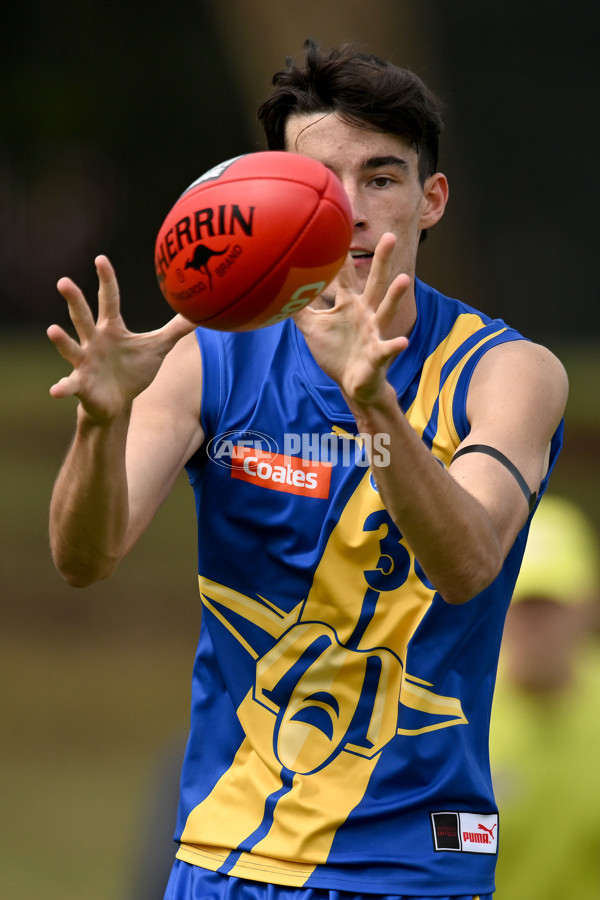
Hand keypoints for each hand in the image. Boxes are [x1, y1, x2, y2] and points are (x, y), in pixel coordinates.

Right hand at [47, 255, 195, 422]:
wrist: (118, 403)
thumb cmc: (133, 372)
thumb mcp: (157, 348)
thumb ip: (175, 330)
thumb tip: (198, 314)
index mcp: (111, 329)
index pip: (109, 300)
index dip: (106, 280)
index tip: (100, 259)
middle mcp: (93, 341)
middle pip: (82, 317)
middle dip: (74, 300)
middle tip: (64, 281)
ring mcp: (84, 362)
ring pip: (71, 348)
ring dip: (62, 340)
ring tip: (52, 330)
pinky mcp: (81, 384)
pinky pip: (70, 384)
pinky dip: (62, 387)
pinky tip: (56, 390)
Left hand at [293, 233, 410, 406]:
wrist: (354, 385)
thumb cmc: (335, 353)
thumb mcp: (313, 329)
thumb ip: (298, 309)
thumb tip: (277, 291)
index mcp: (349, 305)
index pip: (346, 274)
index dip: (343, 253)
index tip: (344, 226)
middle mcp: (365, 313)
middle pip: (375, 282)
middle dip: (382, 261)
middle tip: (390, 236)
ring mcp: (374, 332)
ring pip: (385, 310)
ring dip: (394, 296)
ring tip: (404, 279)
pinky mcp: (377, 354)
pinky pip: (386, 349)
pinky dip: (394, 346)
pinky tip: (402, 342)